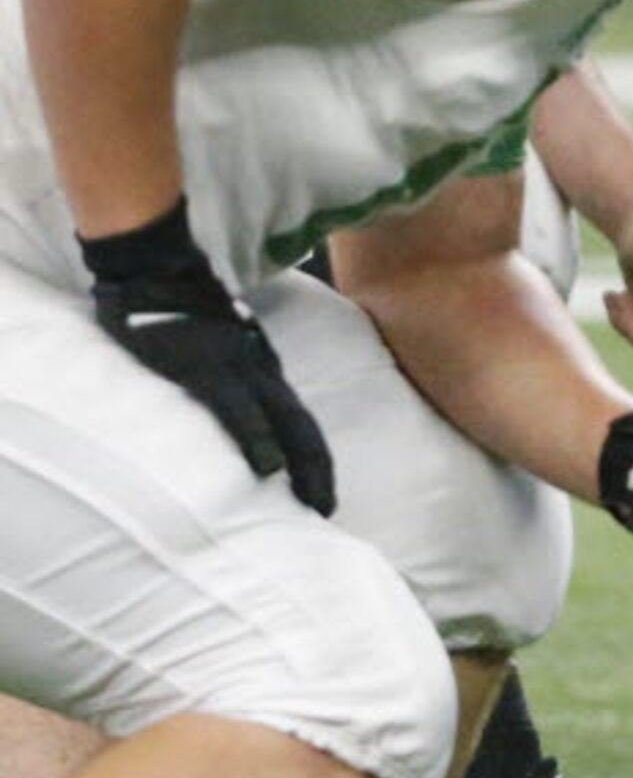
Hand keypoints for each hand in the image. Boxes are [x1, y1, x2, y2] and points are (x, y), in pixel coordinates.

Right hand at [82, 200, 333, 514]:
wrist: (159, 266)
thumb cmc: (183, 305)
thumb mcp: (218, 341)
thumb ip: (230, 370)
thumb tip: (235, 402)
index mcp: (262, 368)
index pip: (298, 420)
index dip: (313, 458)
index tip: (323, 496)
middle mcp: (260, 370)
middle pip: (302, 428)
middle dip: (318, 471)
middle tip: (329, 511)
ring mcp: (237, 369)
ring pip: (283, 423)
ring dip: (302, 465)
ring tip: (313, 502)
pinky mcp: (205, 370)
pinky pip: (238, 411)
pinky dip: (258, 439)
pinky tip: (269, 468)